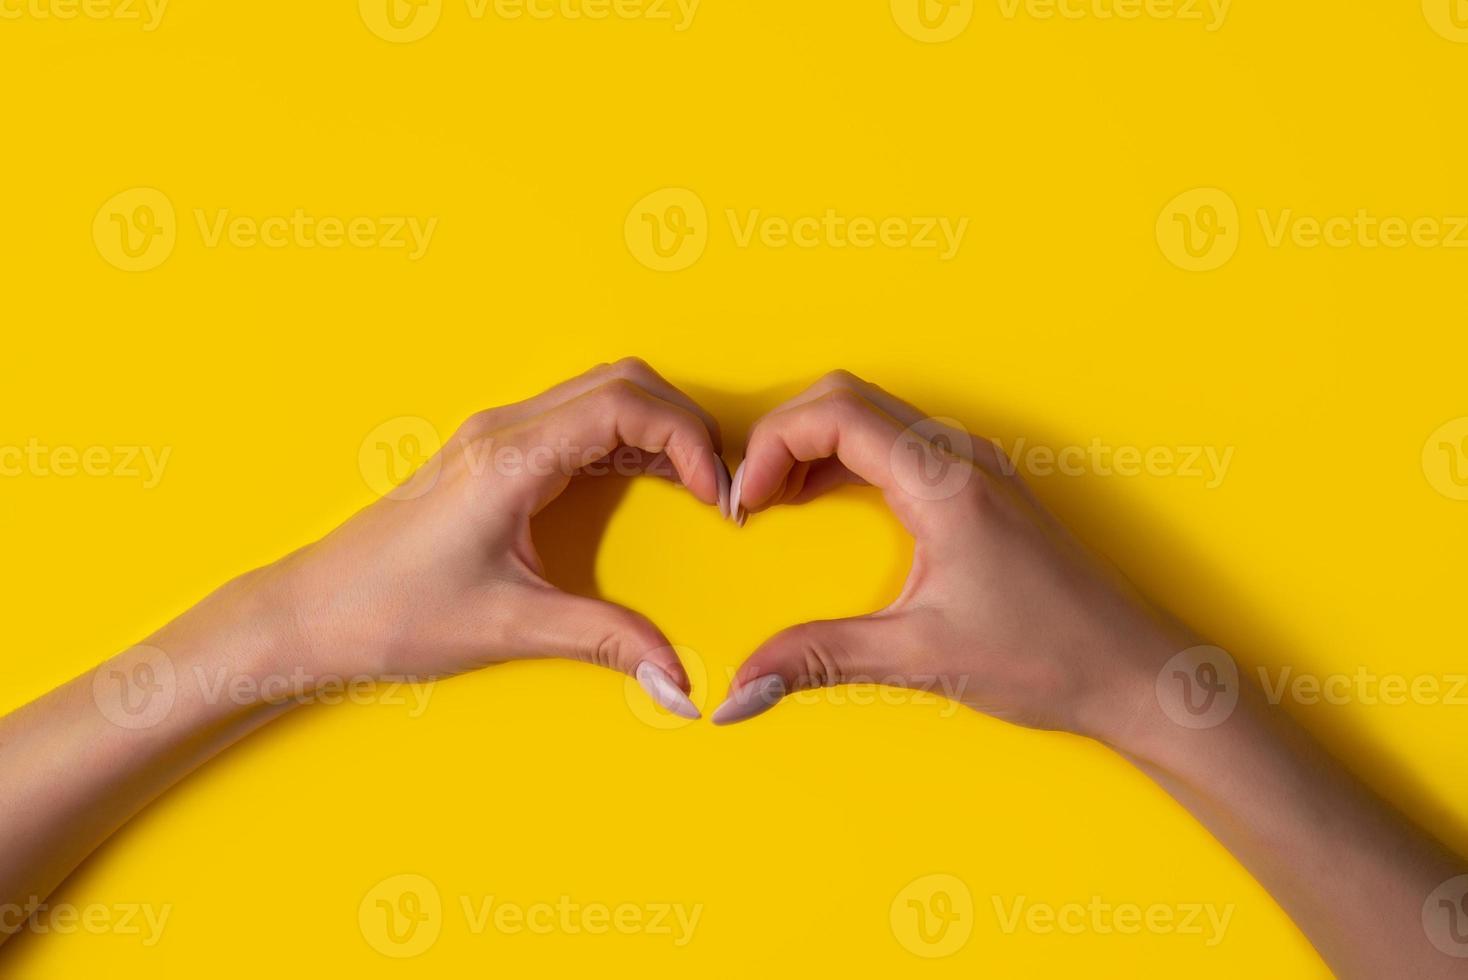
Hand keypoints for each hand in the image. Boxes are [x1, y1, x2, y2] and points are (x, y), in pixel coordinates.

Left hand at [256, 358, 731, 716]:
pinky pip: (577, 420)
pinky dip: (626, 440)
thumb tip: (681, 683)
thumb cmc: (391, 613)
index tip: (718, 498)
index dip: (688, 440)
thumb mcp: (510, 627)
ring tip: (695, 488)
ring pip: (601, 393)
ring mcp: (495, 436)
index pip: (624, 404)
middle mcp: (504, 429)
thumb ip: (605, 642)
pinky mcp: (492, 455)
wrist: (309, 611)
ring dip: (657, 428)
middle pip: (623, 382)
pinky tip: (648, 485)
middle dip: (685, 425)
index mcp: (509, 457)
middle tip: (719, 489)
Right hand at [712, 370, 1192, 739]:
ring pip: (874, 416)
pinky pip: (900, 443)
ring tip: (777, 500)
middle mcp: (961, 457)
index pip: (835, 413)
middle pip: (847, 399)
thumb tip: (738, 689)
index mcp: (944, 482)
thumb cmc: (1050, 656)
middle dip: (784, 437)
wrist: (1135, 672)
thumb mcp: (921, 657)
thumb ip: (821, 659)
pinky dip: (850, 459)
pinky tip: (830, 502)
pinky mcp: (983, 488)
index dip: (771, 446)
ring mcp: (976, 467)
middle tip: (750, 499)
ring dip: (816, 445)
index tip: (745, 503)